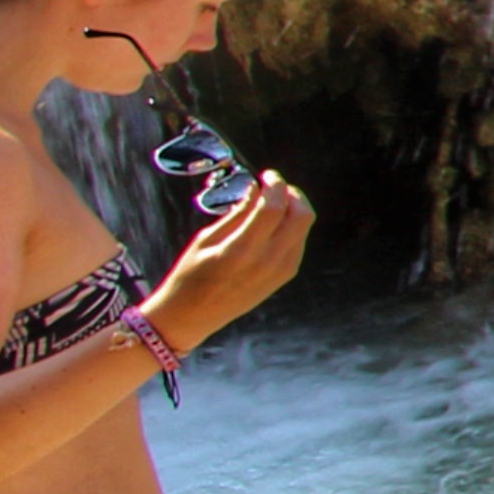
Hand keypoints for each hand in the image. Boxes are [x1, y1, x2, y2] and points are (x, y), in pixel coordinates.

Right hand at [150, 172, 313, 341]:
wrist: (191, 317)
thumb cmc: (189, 276)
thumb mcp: (205, 239)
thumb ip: (236, 214)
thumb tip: (255, 189)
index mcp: (242, 250)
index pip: (273, 207)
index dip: (274, 185)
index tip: (266, 175)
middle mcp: (268, 261)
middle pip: (302, 216)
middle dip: (292, 194)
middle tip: (276, 186)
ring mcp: (280, 271)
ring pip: (303, 229)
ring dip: (294, 210)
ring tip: (273, 203)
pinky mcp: (284, 277)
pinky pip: (298, 244)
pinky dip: (291, 228)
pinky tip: (272, 224)